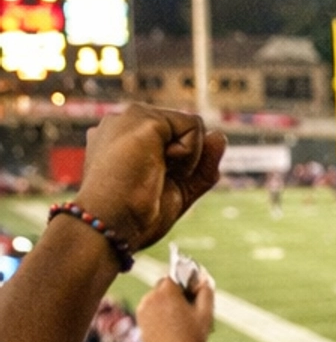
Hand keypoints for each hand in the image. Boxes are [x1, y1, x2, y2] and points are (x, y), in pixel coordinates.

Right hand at [76, 104, 225, 251]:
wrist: (111, 224)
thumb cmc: (136, 215)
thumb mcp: (179, 190)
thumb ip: (202, 165)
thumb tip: (219, 135)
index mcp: (124, 137)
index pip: (175, 138)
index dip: (180, 166)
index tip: (151, 186)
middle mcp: (125, 121)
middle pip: (186, 131)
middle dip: (186, 161)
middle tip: (153, 182)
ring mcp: (132, 117)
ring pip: (192, 126)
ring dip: (188, 159)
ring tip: (154, 174)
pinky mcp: (145, 118)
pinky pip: (194, 126)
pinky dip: (189, 154)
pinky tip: (160, 167)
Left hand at [136, 273, 215, 341]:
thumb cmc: (190, 338)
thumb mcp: (205, 314)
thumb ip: (206, 292)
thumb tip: (203, 279)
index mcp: (167, 291)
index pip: (176, 274)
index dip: (186, 282)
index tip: (194, 293)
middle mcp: (152, 295)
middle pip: (166, 284)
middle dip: (176, 291)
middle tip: (189, 308)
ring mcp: (143, 307)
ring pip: (158, 296)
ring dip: (167, 301)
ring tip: (179, 319)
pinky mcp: (140, 318)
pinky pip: (151, 307)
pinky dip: (159, 311)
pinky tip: (170, 325)